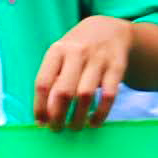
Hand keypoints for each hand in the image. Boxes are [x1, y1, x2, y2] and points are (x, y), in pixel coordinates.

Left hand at [33, 15, 136, 129]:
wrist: (110, 29)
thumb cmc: (78, 49)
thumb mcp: (61, 54)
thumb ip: (52, 78)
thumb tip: (43, 114)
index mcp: (57, 50)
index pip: (43, 83)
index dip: (40, 107)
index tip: (41, 123)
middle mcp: (77, 52)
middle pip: (63, 91)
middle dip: (58, 116)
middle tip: (57, 129)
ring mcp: (98, 59)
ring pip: (85, 95)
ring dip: (78, 118)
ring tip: (74, 127)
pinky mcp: (117, 67)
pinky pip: (108, 96)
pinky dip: (100, 114)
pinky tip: (94, 122)